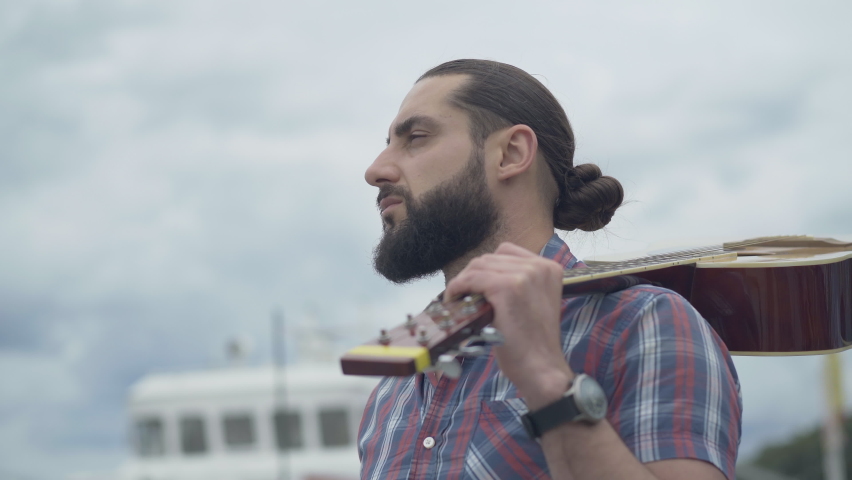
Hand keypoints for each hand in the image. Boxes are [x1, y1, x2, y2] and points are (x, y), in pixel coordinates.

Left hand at [444, 242, 573, 408]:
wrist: (541, 369)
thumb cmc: (533, 344)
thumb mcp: (532, 304)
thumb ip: (517, 284)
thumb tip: (481, 278)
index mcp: (549, 268)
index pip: (507, 253)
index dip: (486, 268)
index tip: (476, 286)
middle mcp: (540, 267)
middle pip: (490, 258)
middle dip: (472, 275)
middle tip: (462, 296)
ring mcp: (525, 275)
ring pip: (478, 266)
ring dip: (463, 282)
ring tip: (458, 300)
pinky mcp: (508, 287)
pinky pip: (471, 279)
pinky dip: (458, 288)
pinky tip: (454, 300)